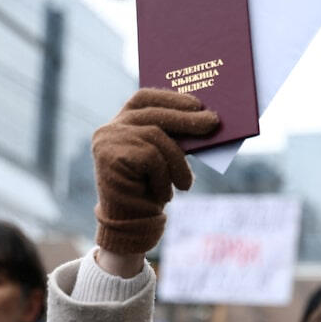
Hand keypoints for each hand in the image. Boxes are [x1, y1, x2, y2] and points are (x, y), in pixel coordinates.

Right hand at [91, 88, 218, 262]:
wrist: (130, 224)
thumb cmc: (150, 190)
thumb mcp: (164, 159)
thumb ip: (174, 138)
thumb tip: (206, 119)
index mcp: (120, 123)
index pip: (143, 98)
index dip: (170, 97)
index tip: (197, 103)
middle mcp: (109, 129)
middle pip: (154, 115)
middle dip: (186, 119)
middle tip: (213, 123)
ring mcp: (107, 141)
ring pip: (156, 137)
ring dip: (177, 162)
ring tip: (185, 184)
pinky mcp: (109, 157)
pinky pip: (151, 158)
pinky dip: (164, 177)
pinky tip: (165, 194)